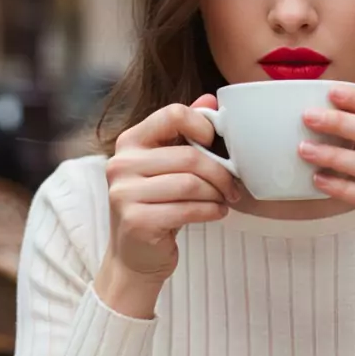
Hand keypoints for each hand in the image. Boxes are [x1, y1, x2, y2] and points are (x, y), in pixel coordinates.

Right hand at [96, 95, 239, 317]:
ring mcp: (124, 193)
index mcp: (129, 142)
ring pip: (191, 184)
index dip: (202, 125)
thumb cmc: (156, 205)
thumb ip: (184, 132)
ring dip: (217, 193)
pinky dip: (211, 211)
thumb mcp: (166, 165)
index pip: (172, 114)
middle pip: (188, 156)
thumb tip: (210, 99)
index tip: (215, 143)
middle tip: (234, 185)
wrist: (135, 256)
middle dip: (220, 172)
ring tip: (223, 199)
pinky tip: (216, 213)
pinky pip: (188, 209)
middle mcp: (120, 164)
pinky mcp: (136, 220)